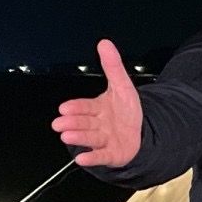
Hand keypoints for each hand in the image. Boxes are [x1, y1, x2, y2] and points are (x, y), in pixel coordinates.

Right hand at [51, 40, 143, 166]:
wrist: (141, 133)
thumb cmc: (126, 111)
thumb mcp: (122, 86)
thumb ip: (112, 66)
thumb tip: (104, 43)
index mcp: (97, 108)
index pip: (85, 107)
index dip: (76, 107)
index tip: (64, 107)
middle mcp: (98, 125)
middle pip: (84, 123)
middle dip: (72, 123)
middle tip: (59, 123)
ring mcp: (104, 140)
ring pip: (90, 138)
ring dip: (78, 138)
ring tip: (67, 136)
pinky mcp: (112, 154)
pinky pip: (101, 156)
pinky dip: (92, 158)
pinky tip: (82, 158)